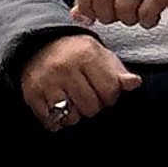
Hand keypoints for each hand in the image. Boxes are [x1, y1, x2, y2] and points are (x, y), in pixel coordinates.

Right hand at [20, 34, 141, 130]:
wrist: (39, 44)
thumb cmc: (76, 53)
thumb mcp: (100, 55)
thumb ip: (118, 72)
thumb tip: (135, 83)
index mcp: (86, 54)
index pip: (110, 91)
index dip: (110, 96)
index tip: (103, 91)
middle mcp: (65, 67)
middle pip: (91, 107)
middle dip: (93, 106)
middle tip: (86, 96)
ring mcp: (47, 81)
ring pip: (72, 117)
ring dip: (75, 115)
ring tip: (73, 102)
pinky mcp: (32, 93)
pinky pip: (51, 122)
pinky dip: (57, 121)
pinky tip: (58, 107)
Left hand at [74, 0, 167, 29]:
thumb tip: (77, 14)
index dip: (85, 3)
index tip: (92, 15)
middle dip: (106, 16)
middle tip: (117, 18)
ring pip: (124, 6)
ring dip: (128, 20)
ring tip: (137, 17)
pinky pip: (147, 12)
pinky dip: (147, 21)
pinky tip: (152, 17)